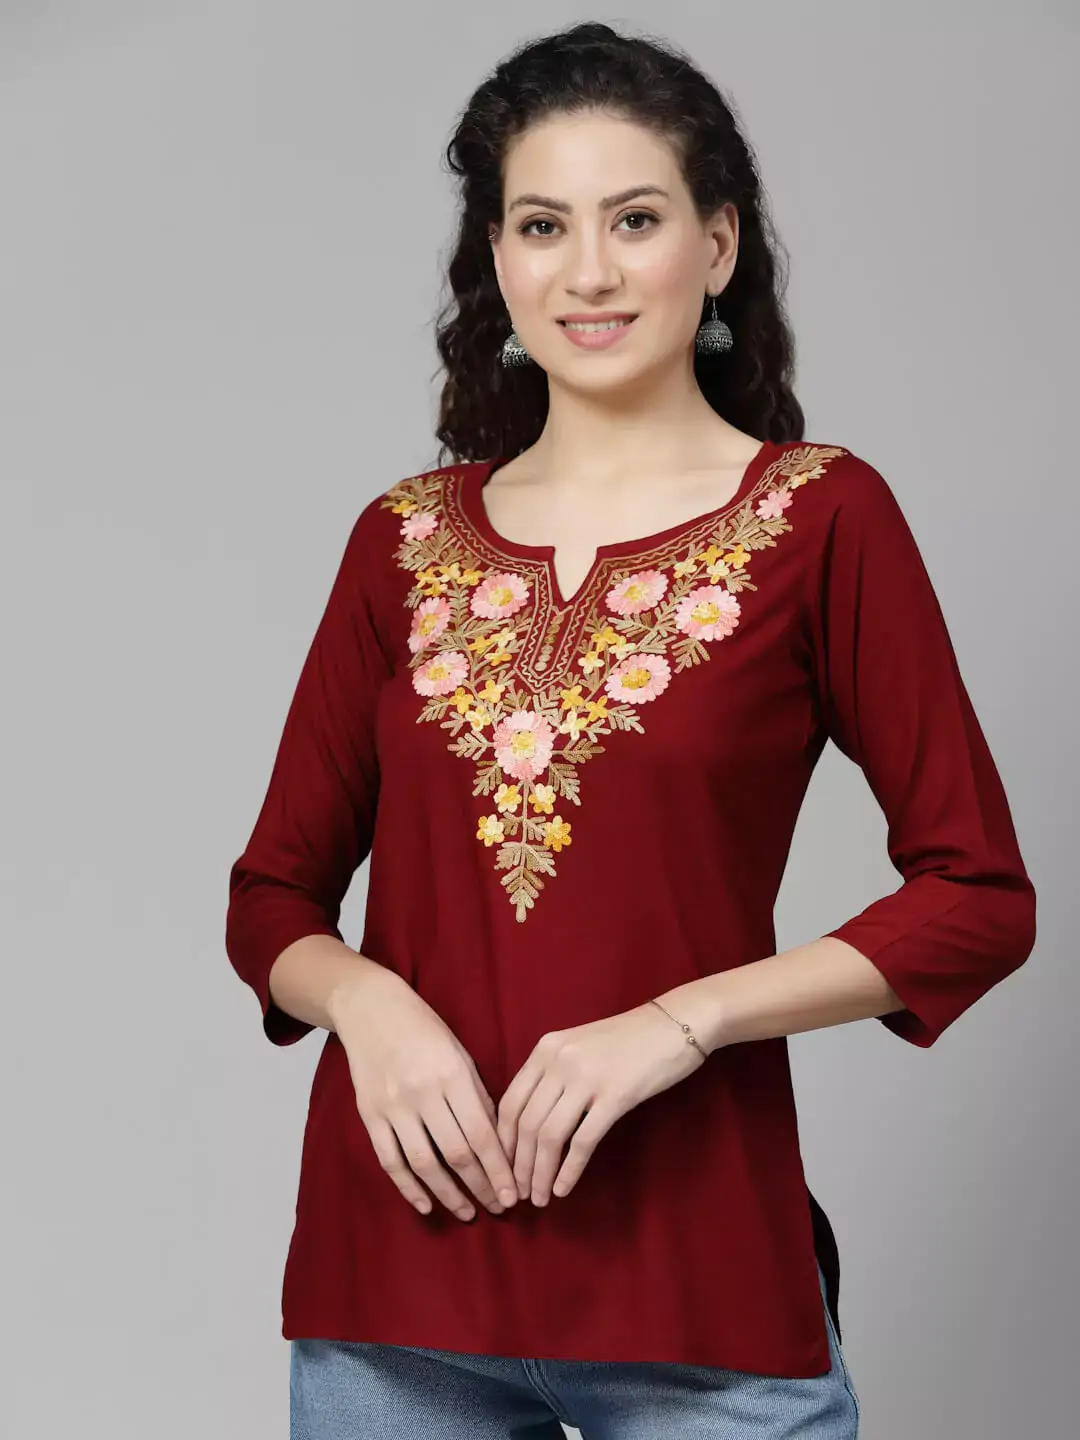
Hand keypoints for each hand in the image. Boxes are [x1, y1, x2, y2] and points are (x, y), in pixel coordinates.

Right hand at [331, 965, 519, 1221]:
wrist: (371, 1009)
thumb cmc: (424, 1029)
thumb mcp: (460, 1054)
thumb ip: (477, 1096)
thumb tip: (496, 1140)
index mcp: (453, 1075)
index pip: (482, 1134)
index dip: (499, 1170)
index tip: (514, 1194)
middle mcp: (423, 1093)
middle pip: (457, 1154)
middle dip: (482, 1187)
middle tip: (500, 1208)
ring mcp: (393, 1106)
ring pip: (424, 1164)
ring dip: (449, 1195)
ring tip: (468, 1212)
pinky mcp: (370, 1115)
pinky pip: (390, 1160)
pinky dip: (408, 1188)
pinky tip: (426, 1205)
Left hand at [496, 1001, 706, 1206]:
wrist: (675, 1024)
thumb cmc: (629, 1040)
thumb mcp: (579, 1047)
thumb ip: (553, 1075)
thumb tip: (530, 1124)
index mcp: (546, 1048)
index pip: (510, 1103)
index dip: (503, 1143)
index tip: (504, 1170)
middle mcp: (559, 1060)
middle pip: (526, 1124)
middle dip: (518, 1166)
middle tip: (518, 1194)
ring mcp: (586, 1077)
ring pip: (549, 1136)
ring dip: (540, 1173)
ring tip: (539, 1198)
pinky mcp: (615, 1095)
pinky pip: (582, 1141)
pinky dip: (569, 1170)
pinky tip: (564, 1188)